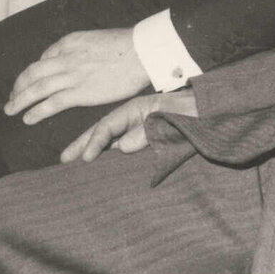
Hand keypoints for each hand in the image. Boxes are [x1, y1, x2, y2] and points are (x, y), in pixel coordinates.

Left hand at [2, 27, 152, 123]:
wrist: (140, 51)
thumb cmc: (125, 45)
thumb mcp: (94, 38)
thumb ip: (79, 49)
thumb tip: (73, 57)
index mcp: (68, 42)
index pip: (43, 58)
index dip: (32, 73)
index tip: (28, 83)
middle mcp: (65, 57)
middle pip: (33, 73)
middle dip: (19, 87)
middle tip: (11, 98)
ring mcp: (71, 75)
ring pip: (36, 88)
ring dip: (20, 100)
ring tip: (10, 110)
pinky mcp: (80, 92)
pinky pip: (52, 103)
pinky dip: (37, 111)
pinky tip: (28, 118)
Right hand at [60, 89, 196, 162]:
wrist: (211, 109)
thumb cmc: (193, 112)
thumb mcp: (172, 119)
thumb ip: (149, 131)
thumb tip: (122, 146)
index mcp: (136, 110)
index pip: (108, 126)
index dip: (95, 142)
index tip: (85, 159)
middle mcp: (133, 119)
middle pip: (102, 131)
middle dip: (82, 144)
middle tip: (63, 160)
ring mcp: (139, 128)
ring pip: (110, 140)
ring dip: (91, 150)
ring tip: (73, 162)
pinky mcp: (147, 139)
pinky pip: (122, 147)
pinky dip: (108, 155)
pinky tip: (101, 164)